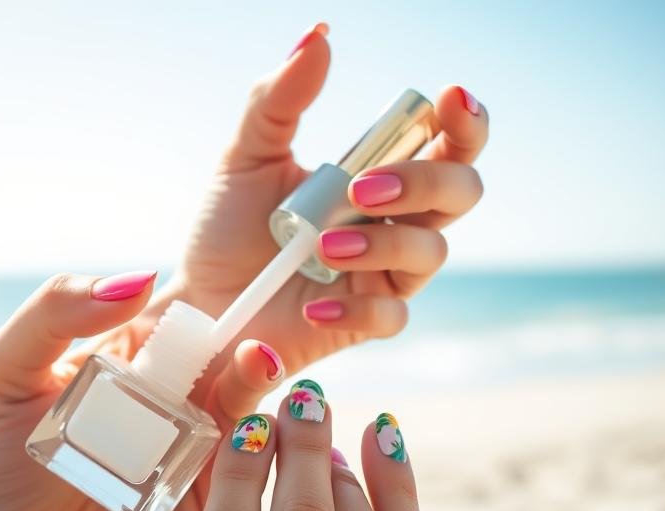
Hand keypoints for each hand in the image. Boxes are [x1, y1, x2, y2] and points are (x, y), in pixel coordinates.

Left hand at [0, 272, 282, 510]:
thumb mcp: (2, 377)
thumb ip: (52, 316)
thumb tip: (138, 277)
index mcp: (124, 360)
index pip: (179, 316)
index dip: (208, 299)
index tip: (233, 276)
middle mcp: (163, 402)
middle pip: (221, 357)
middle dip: (244, 337)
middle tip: (251, 331)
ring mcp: (187, 453)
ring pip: (243, 409)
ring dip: (256, 384)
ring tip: (256, 365)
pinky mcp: (203, 506)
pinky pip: (247, 474)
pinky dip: (263, 448)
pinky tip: (263, 429)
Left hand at [176, 23, 487, 381]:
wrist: (200, 297)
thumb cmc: (227, 227)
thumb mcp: (246, 157)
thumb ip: (280, 100)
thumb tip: (318, 36)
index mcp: (379, 175)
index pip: (447, 143)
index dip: (464, 122)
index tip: (449, 97)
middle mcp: (394, 221)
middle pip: (460, 193)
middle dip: (426, 181)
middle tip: (361, 188)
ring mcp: (383, 273)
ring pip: (431, 252)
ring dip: (384, 244)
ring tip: (323, 246)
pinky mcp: (364, 320)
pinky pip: (391, 316)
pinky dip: (357, 307)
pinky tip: (313, 303)